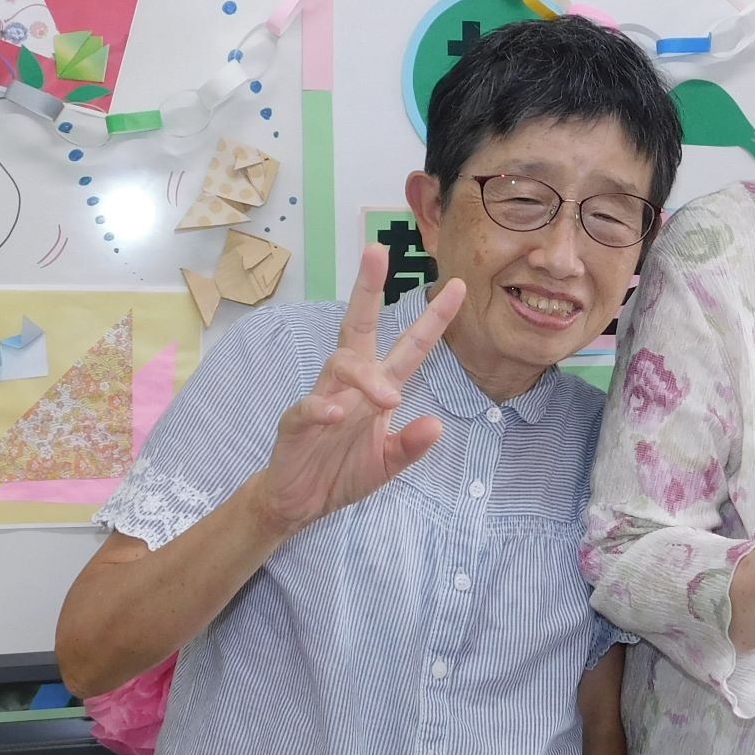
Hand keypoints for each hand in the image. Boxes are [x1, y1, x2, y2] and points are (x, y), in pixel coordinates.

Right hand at [249, 244, 463, 534]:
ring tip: (389, 398)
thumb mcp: (388, 464)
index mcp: (378, 388)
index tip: (459, 287)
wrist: (299, 502)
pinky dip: (323, 408)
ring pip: (339, 364)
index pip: (410, 346)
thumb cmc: (342, 472)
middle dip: (367, 288)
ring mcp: (322, 399)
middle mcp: (350, 384)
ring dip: (366, 377)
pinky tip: (338, 414)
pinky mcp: (296, 424)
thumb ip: (411, 446)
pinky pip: (308, 406)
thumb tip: (437, 425)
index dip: (434, 319)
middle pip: (358, 326)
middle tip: (377, 251)